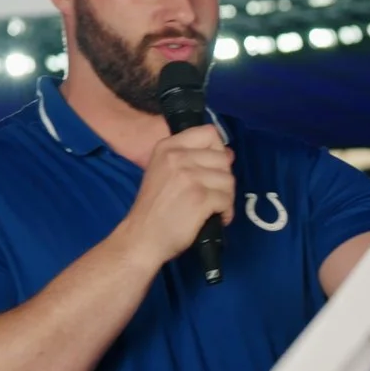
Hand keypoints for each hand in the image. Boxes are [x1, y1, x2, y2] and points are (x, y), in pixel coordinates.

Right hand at [118, 124, 234, 266]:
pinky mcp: (200, 198)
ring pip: (228, 180)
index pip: (209, 133)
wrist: (141, 237)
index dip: (218, 150)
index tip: (212, 168)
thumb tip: (229, 153)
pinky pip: (227, 200)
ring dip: (226, 197)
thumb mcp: (165, 172)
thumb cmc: (154, 208)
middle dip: (224, 179)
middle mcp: (177, 157)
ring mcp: (189, 177)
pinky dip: (226, 212)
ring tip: (214, 208)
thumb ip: (192, 159)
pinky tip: (216, 218)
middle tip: (214, 195)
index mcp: (167, 147)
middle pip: (223, 159)